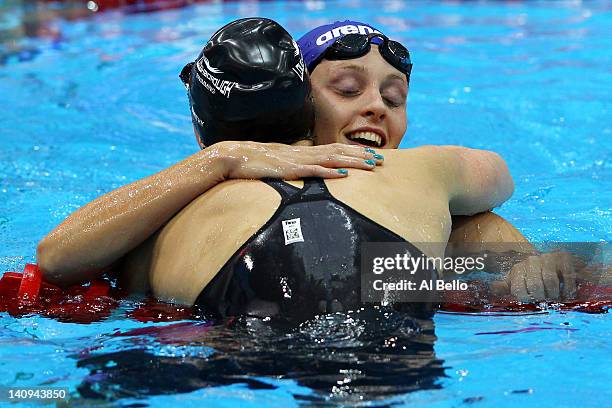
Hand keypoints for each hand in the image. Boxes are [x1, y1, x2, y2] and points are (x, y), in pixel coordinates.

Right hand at [211, 141, 382, 179]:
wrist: (235, 156)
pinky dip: (330, 171)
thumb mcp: (280, 163)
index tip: (372, 156)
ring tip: (371, 165)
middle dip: (362, 155)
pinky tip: (344, 173)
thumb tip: (306, 170)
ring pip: (332, 158)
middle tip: (382, 160)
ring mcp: (298, 160)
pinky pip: (313, 170)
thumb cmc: (256, 162)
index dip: (354, 152)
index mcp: (303, 151)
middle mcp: (304, 152)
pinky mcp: (289, 169)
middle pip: (339, 151)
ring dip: (353, 161)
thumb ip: (294, 165)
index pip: (334, 149)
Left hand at [498, 252, 580, 301]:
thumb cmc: (534, 275)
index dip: (526, 298)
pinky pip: (567, 277)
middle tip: (546, 299)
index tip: (532, 300)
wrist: (556, 261)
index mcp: (518, 269)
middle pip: (535, 286)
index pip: (519, 289)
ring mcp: (548, 259)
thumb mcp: (517, 280)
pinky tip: (566, 292)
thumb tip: (492, 288)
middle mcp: (531, 262)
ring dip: (554, 294)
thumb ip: (505, 286)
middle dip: (541, 296)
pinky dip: (568, 289)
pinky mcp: (564, 260)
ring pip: (550, 282)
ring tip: (555, 297)